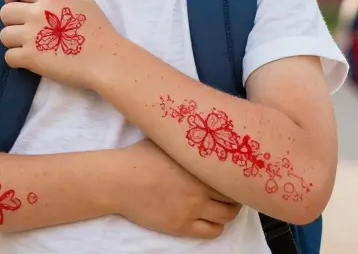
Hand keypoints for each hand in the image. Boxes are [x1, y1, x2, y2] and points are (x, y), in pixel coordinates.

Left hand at [0, 0, 122, 90]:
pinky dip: (15, 60)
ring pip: (4, 35)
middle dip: (11, 20)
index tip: (13, 3)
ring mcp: (31, 36)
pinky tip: (27, 60)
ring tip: (26, 46)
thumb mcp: (86, 1)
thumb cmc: (100, 30)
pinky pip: (9, 56)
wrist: (106, 60)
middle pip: (5, 12)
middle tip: (22, 28)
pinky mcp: (30, 58)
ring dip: (12, 41)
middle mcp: (37, 13)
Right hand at [115, 140, 241, 239]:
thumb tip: (196, 125)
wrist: (119, 180)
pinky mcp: (182, 226)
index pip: (233, 174)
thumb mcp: (165, 140)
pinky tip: (210, 221)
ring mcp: (193, 209)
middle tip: (232, 194)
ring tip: (223, 208)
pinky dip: (216, 228)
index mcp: (200, 165)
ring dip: (228, 213)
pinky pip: (212, 232)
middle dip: (236, 196)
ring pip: (226, 217)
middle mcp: (202, 188)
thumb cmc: (139, 157)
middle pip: (234, 197)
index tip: (235, 175)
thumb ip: (185, 138)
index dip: (237, 176)